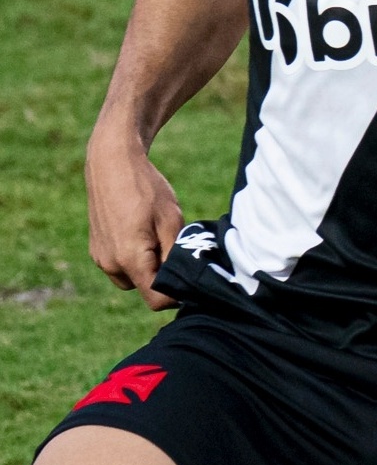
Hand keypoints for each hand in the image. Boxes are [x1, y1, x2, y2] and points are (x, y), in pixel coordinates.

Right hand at [85, 129, 184, 311]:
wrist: (112, 164)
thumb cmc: (146, 190)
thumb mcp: (172, 222)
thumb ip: (175, 257)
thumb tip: (182, 283)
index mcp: (129, 260)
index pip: (156, 300)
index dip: (177, 294)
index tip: (191, 276)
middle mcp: (110, 264)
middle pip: (145, 289)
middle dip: (163, 277)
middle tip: (176, 247)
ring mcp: (100, 257)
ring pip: (133, 278)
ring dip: (149, 267)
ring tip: (158, 236)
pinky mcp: (96, 249)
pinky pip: (121, 265)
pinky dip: (135, 258)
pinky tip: (144, 232)